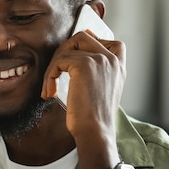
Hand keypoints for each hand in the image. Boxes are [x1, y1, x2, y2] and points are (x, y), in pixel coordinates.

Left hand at [41, 29, 126, 168]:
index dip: (92, 42)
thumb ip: (97, 74)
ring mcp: (99, 60)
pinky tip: (49, 93)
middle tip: (55, 73)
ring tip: (50, 86)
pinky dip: (49, 76)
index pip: (113, 42)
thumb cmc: (94, 119)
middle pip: (83, 37)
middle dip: (64, 52)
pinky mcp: (84, 65)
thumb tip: (76, 58)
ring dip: (53, 67)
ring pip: (67, 49)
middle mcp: (112, 60)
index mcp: (119, 67)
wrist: (95, 131)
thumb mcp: (101, 92)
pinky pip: (58, 61)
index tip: (75, 55)